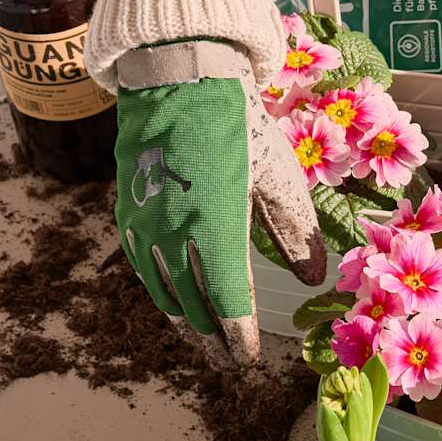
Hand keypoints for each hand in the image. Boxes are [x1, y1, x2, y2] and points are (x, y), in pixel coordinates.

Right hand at [114, 39, 324, 364]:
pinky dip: (161, 292)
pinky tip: (175, 301)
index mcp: (216, 227)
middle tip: (228, 364)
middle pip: (192, 306)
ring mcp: (144, 224)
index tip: (250, 360)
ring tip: (205, 342)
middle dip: (212, 339)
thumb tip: (313, 278)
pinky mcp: (128, 212)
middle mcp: (173, 233)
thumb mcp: (280, 178)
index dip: (238, 337)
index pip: (227, 302)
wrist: (180, 76)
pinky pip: (143, 268)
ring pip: (162, 292)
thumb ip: (296, 232)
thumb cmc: (239, 125)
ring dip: (185, 321)